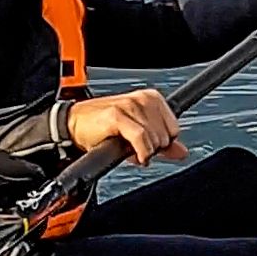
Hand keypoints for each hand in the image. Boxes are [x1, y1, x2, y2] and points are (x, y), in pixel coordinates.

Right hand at [67, 88, 185, 165]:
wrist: (74, 124)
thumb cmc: (104, 127)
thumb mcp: (138, 135)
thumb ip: (162, 143)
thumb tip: (182, 152)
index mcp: (150, 98)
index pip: (174, 128)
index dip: (163, 143)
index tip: (150, 146)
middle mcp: (141, 99)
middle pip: (166, 135)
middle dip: (153, 148)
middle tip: (137, 149)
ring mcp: (129, 106)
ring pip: (154, 137)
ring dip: (145, 151)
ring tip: (132, 151)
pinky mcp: (117, 115)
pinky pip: (140, 138)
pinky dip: (141, 151)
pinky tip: (136, 156)